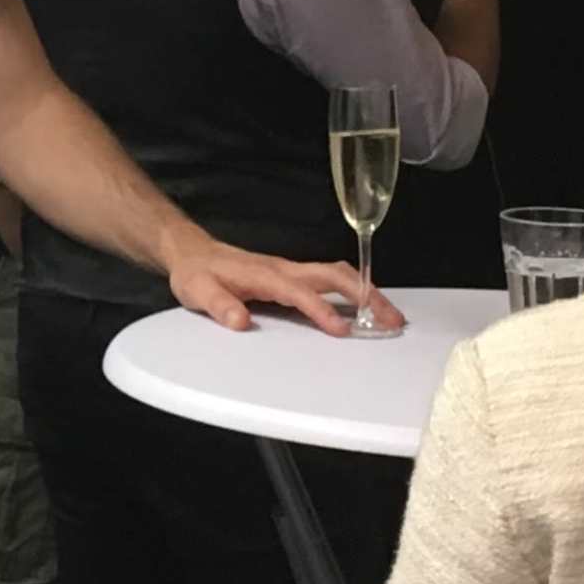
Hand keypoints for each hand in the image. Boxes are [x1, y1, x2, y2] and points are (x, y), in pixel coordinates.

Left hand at [166, 234, 395, 339]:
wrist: (193, 254)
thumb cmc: (197, 274)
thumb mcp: (198, 291)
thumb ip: (219, 306)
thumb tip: (240, 322)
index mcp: (266, 274)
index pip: (301, 292)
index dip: (321, 310)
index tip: (341, 330)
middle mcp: (285, 269)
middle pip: (334, 276)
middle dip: (364, 295)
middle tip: (391, 320)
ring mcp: (291, 271)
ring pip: (337, 275)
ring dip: (365, 292)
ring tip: (389, 317)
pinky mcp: (292, 276)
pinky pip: (329, 280)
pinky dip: (353, 291)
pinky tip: (365, 308)